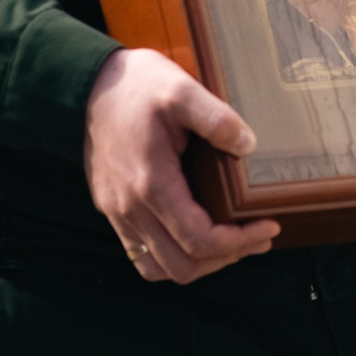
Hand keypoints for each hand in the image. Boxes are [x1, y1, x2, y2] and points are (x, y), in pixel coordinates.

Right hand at [84, 48, 280, 282]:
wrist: (86, 86)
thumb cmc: (135, 87)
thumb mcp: (180, 90)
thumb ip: (216, 118)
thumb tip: (248, 144)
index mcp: (152, 184)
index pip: (200, 240)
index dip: (240, 242)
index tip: (269, 227)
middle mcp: (131, 208)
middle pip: (184, 265)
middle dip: (227, 257)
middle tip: (258, 238)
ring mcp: (118, 213)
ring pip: (160, 269)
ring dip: (199, 264)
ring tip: (230, 244)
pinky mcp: (112, 209)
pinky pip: (141, 255)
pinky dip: (171, 258)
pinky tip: (194, 237)